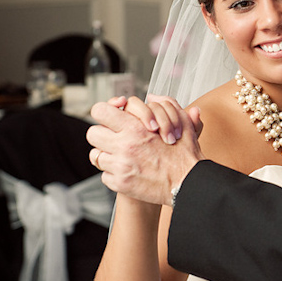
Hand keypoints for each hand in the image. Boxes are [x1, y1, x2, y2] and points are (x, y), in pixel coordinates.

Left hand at [87, 97, 203, 205]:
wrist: (189, 182)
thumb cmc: (185, 154)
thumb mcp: (180, 121)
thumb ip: (166, 105)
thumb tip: (152, 97)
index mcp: (135, 128)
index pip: (100, 111)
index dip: (104, 112)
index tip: (112, 116)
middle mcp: (123, 146)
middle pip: (93, 133)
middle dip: (102, 134)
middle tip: (114, 138)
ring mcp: (120, 166)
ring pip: (96, 156)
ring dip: (107, 155)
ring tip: (120, 156)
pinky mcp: (120, 183)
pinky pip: (104, 175)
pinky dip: (114, 173)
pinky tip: (128, 171)